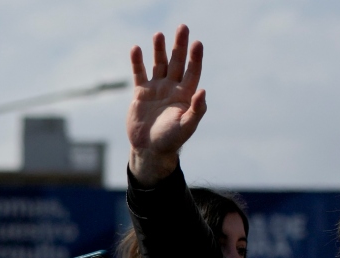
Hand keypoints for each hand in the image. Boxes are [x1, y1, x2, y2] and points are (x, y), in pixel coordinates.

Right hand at [127, 24, 206, 185]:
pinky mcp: (141, 93)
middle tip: (182, 27)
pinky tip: (136, 49)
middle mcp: (172, 88)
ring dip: (159, 49)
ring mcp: (156, 89)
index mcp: (185, 95)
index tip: (197, 43)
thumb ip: (196, 110)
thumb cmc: (171, 140)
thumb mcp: (186, 126)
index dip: (195, 57)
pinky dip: (137, 62)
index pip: (192, 71)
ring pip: (159, 64)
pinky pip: (139, 74)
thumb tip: (203, 91)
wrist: (150, 149)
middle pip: (177, 62)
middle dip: (179, 45)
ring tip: (158, 34)